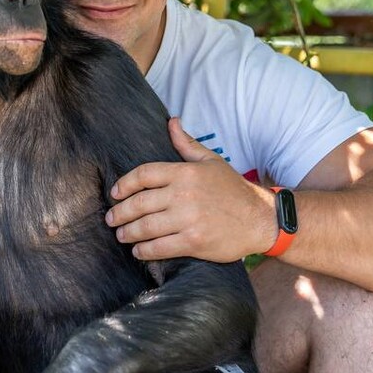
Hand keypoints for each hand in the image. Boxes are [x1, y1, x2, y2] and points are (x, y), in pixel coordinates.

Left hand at [107, 117, 277, 261]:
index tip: (115, 194)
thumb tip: (171, 122)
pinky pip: (160, 247)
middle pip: (139, 202)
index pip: (144, 174)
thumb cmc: (234, 189)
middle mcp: (184, 194)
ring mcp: (188, 219)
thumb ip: (187, 144)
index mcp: (186, 172)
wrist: (261, 219)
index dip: (124, 184)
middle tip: (111, 219)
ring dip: (128, 233)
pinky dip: (145, 250)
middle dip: (120, 212)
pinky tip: (139, 250)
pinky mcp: (194, 241)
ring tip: (121, 235)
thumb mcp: (212, 161)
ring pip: (146, 227)